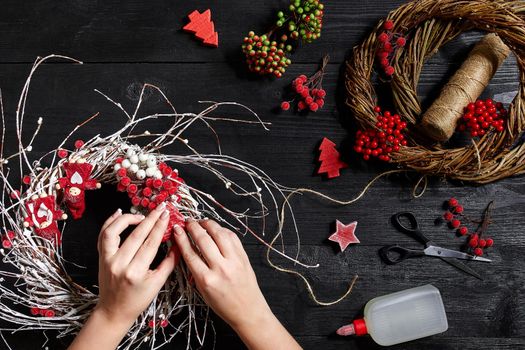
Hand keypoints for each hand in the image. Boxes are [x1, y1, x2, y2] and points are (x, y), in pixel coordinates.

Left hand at [69, 204, 175, 349]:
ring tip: (141, 215)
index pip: (150, 243)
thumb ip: (169, 262)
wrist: (113, 311)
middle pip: (136, 234)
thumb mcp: (158, 284)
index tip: (167, 215)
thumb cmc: (137, 300)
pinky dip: (110, 222)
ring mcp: (107, 260)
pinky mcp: (100, 257)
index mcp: (136, 272)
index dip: (159, 226)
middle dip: (150, 218)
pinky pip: (103, 235)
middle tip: (160, 208)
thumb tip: (177, 242)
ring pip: (114, 231)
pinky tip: (119, 213)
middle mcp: (120, 264)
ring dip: (128, 218)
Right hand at [173, 220, 300, 349]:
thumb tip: (187, 249)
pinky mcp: (243, 257)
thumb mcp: (202, 291)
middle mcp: (220, 268)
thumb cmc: (224, 305)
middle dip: (193, 227)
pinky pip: (232, 237)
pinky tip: (216, 229)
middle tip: (188, 222)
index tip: (176, 229)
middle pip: (203, 240)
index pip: (190, 253)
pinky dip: (223, 230)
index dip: (181, 238)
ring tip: (201, 222)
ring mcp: (234, 261)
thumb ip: (195, 270)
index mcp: (207, 280)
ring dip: (208, 224)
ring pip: (219, 234)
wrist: (248, 310)